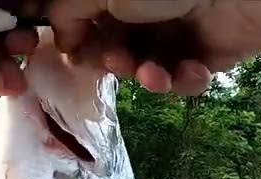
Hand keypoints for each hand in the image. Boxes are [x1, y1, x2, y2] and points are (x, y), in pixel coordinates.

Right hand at [47, 0, 260, 95]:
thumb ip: (68, 12)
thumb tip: (61, 41)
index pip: (87, 26)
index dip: (81, 45)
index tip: (78, 55)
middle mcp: (143, 12)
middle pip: (115, 54)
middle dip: (117, 64)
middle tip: (120, 62)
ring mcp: (171, 36)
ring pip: (146, 74)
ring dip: (148, 78)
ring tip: (156, 74)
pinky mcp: (199, 59)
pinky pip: (180, 83)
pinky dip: (183, 81)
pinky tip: (192, 68)